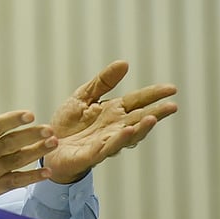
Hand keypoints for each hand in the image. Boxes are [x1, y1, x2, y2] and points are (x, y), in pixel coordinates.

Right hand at [0, 77, 58, 201]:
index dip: (12, 120)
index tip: (29, 114)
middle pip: (10, 144)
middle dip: (31, 136)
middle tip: (49, 129)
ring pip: (16, 161)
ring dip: (36, 153)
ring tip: (53, 144)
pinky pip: (15, 182)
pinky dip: (31, 178)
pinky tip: (47, 173)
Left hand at [43, 61, 177, 182]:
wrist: (46, 146)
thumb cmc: (68, 123)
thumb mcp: (83, 96)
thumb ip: (103, 82)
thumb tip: (124, 63)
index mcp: (113, 112)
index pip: (138, 101)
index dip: (154, 95)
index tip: (172, 88)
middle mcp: (113, 128)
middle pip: (139, 119)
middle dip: (156, 113)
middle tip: (173, 106)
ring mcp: (104, 142)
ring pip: (128, 136)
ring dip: (141, 128)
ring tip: (152, 119)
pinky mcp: (90, 155)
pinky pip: (106, 148)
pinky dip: (117, 141)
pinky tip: (126, 131)